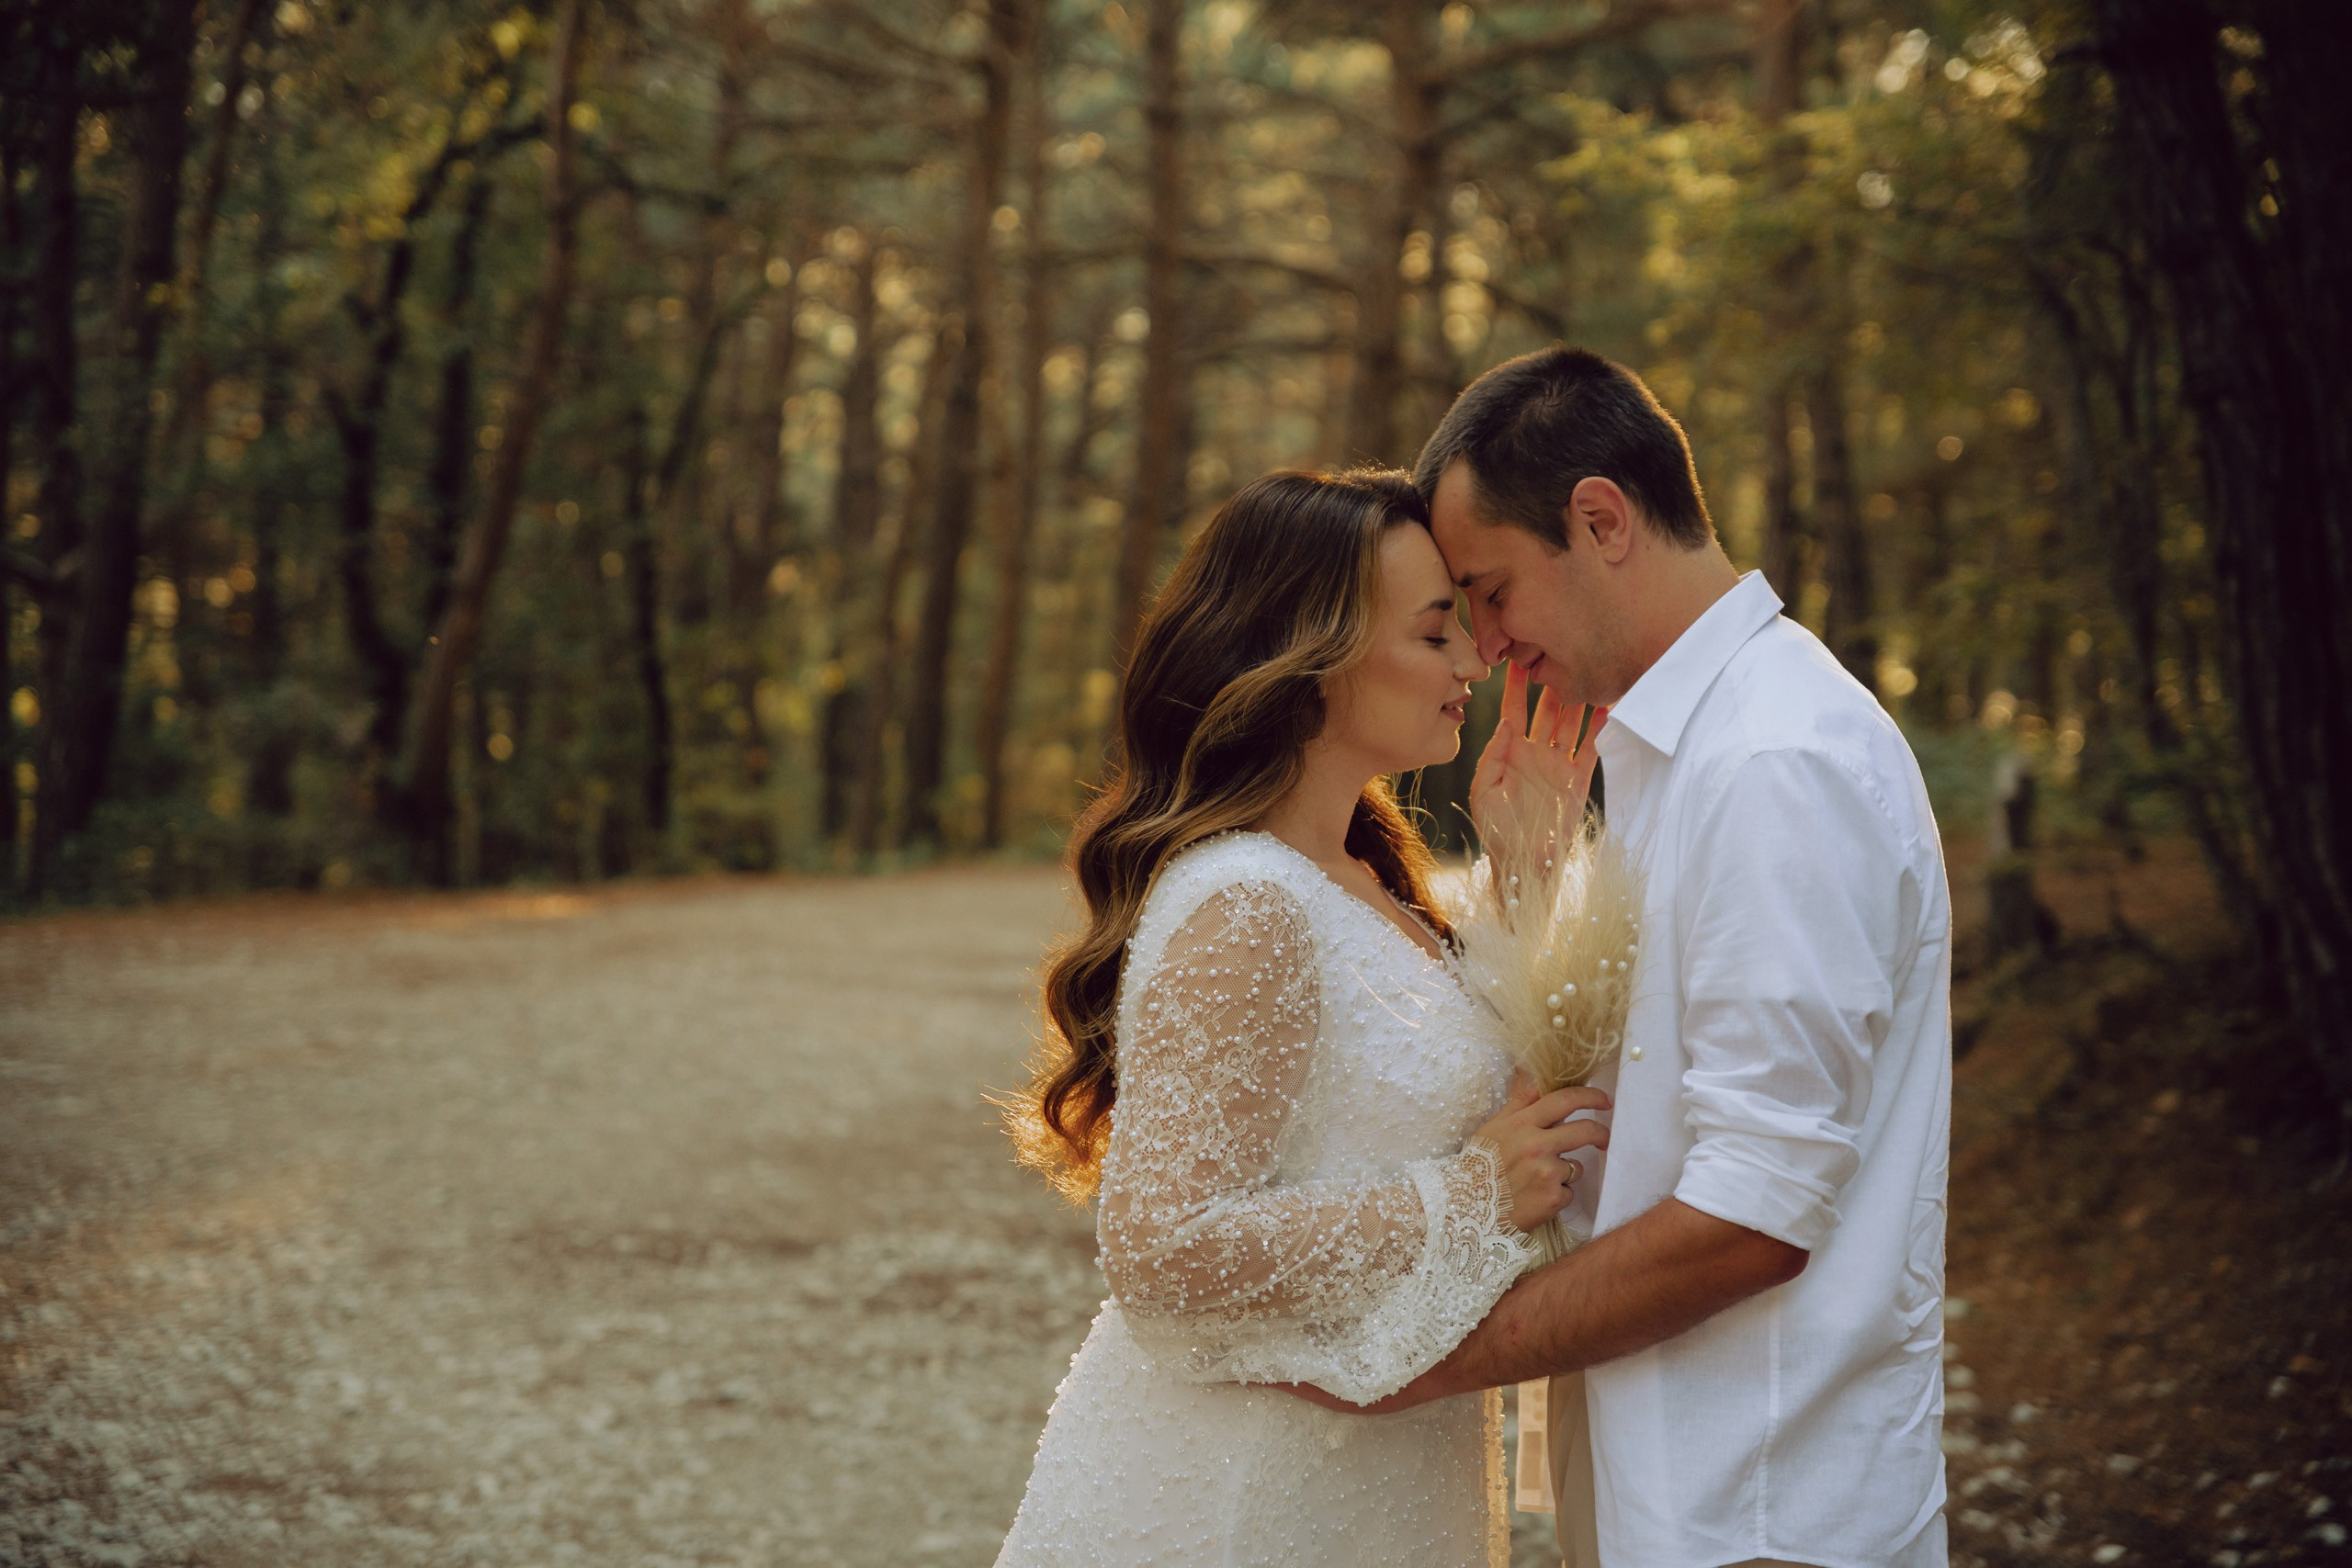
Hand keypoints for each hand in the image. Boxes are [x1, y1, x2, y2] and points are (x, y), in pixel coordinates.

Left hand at [1469, 661, 1605, 850]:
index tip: (1518, 658)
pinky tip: (1607, 707)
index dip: (1516, 686)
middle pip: (1547, 710)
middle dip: (1552, 684)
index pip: (1513, 710)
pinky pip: (1592, 748)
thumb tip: (1505, 722)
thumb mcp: (1483, 792)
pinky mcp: (1579, 779)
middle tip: (1558, 657)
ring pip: (1571, 724)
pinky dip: (1600, 728)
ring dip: (1578, 700)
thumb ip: (1492, 756)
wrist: (1525, 863)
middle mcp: (1536, 753)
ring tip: (1585, 674)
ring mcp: (1559, 765)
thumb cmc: (1496, 831)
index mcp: (1510, 753)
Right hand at [1469, 1077, 1611, 1233]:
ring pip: (1576, 1166)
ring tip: (1538, 1180)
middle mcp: (1537, 1145)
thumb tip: (1529, 1067)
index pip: (1564, 1100)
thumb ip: (1519, 1100)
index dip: (1590, 1096)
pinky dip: (1557, 1195)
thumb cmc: (1479, 1165)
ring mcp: (1546, 1173)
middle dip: (1600, 1133)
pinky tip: (1536, 1197)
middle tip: (1602, 1139)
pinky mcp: (1553, 1199)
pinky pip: (1569, 1192)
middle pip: (1585, 1130)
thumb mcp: (1494, 1126)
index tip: (1604, 1101)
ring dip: (1565, 1172)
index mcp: (1522, 1124)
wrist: (1466, 1210)